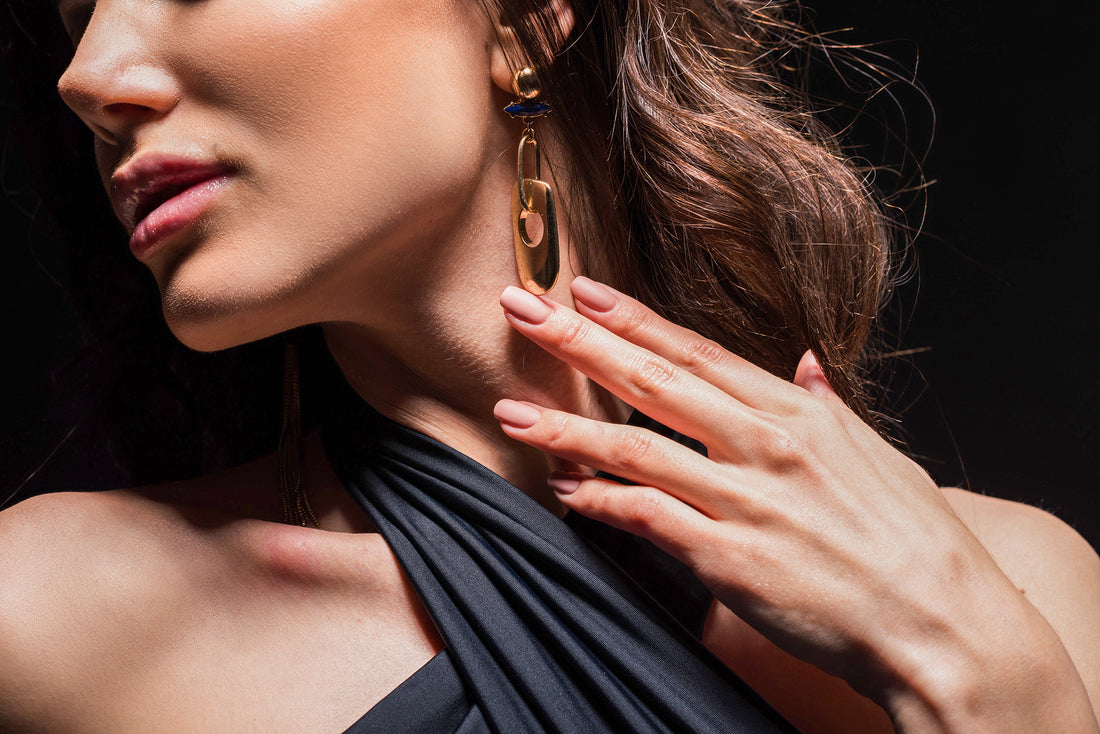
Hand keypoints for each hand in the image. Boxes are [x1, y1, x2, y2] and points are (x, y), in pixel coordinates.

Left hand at [493, 277, 1093, 731]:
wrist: (942, 620)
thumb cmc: (913, 539)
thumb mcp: (877, 455)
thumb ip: (828, 406)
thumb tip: (807, 366)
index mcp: (796, 412)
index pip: (697, 352)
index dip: (634, 319)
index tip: (583, 290)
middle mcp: (764, 443)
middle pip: (654, 381)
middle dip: (580, 342)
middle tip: (522, 310)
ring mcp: (744, 498)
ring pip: (636, 448)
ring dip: (567, 426)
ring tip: (511, 410)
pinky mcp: (728, 556)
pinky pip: (648, 518)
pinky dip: (601, 501)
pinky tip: (565, 489)